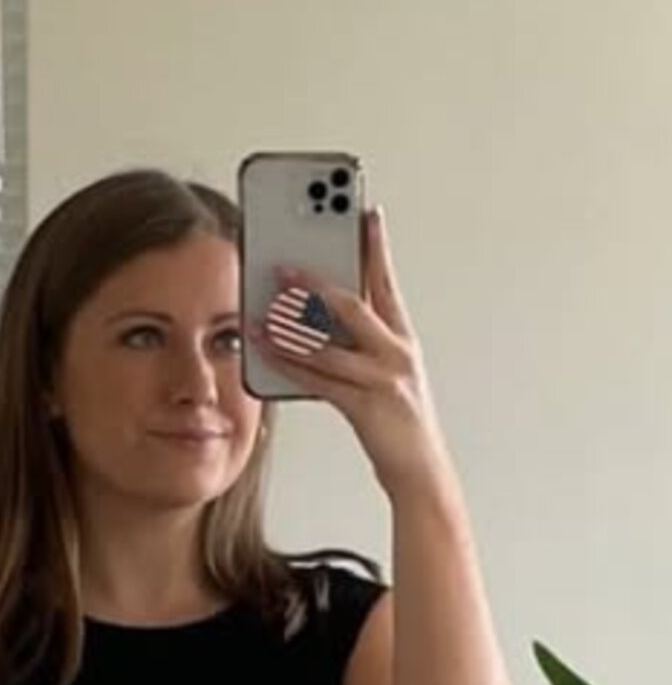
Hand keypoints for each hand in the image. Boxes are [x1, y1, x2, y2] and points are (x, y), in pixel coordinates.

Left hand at [252, 208, 451, 501]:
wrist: (421, 472)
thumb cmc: (398, 422)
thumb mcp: (383, 374)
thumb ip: (356, 345)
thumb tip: (313, 316)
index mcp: (402, 339)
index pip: (386, 282)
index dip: (374, 247)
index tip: (363, 213)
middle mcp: (397, 352)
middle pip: (354, 304)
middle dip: (316, 281)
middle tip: (283, 262)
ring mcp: (385, 377)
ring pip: (331, 341)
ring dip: (292, 322)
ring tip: (264, 304)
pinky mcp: (367, 405)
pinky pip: (320, 378)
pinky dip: (290, 361)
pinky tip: (267, 349)